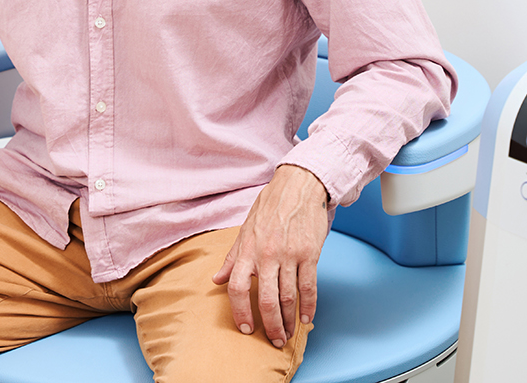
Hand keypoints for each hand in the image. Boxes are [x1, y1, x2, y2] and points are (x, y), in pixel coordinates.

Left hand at [211, 164, 330, 347]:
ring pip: (288, 297)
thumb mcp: (245, 230)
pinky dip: (308, 306)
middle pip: (267, 300)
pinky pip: (309, 286)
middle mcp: (267, 255)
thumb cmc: (270, 207)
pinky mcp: (310, 253)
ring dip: (288, 320)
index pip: (238, 288)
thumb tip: (216, 279)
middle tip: (273, 340)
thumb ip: (232, 258)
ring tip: (288, 334)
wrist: (298, 185)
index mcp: (247, 250)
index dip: (240, 312)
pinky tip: (305, 319)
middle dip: (270, 325)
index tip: (246, 328)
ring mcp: (290, 255)